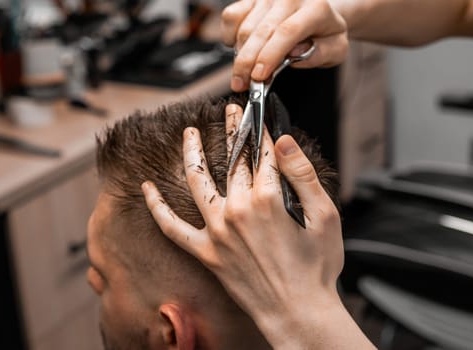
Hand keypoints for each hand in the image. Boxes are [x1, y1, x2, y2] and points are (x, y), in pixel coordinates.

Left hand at [142, 104, 352, 347]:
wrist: (298, 312)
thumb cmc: (315, 268)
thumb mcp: (324, 216)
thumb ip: (303, 175)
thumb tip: (284, 142)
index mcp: (267, 199)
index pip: (262, 153)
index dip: (259, 129)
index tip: (255, 114)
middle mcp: (237, 211)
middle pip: (233, 160)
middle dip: (233, 130)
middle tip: (230, 110)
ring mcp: (217, 232)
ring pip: (198, 182)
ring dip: (192, 153)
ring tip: (189, 133)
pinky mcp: (206, 253)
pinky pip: (172, 228)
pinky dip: (157, 207)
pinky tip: (147, 189)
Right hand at [221, 0, 348, 91]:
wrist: (318, 12)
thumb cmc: (325, 33)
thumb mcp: (335, 49)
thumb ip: (320, 53)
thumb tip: (294, 54)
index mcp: (316, 8)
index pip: (288, 32)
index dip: (270, 56)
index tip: (259, 76)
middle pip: (261, 31)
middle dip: (247, 63)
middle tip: (241, 85)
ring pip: (244, 28)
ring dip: (240, 56)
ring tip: (244, 74)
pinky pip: (231, 17)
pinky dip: (230, 37)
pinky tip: (241, 50)